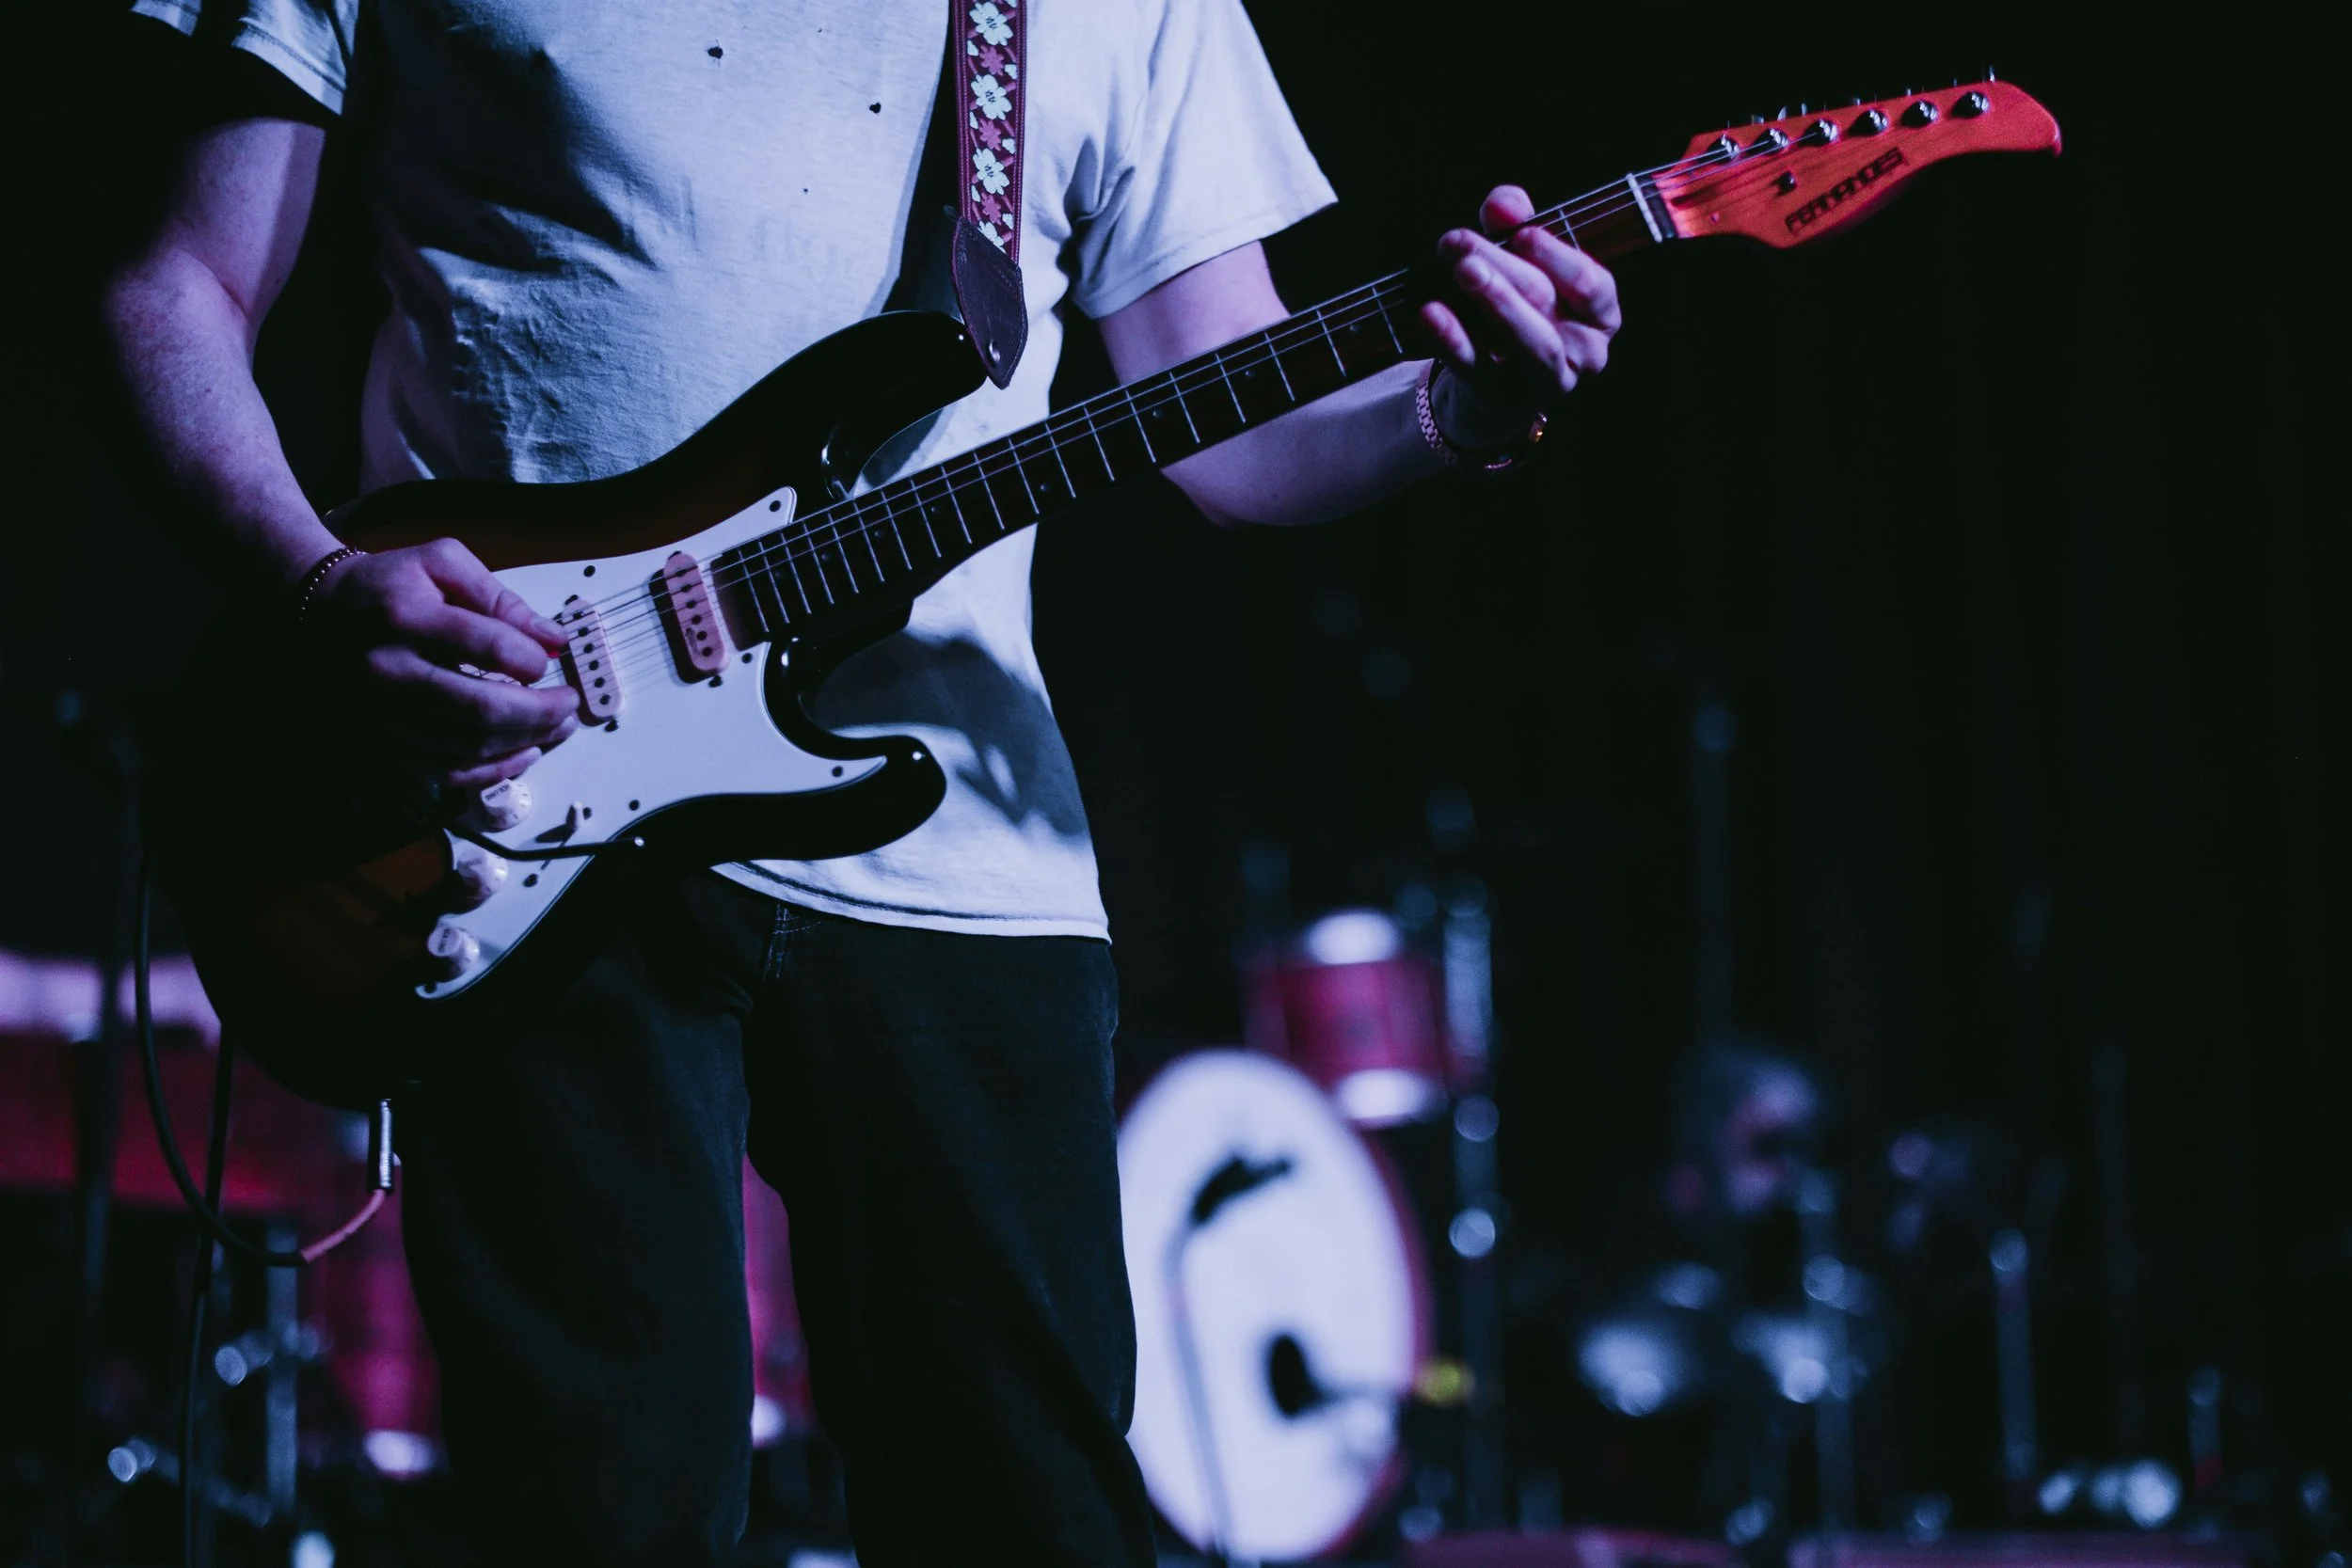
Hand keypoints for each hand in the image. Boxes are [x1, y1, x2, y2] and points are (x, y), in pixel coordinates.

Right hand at [308, 538, 578, 790]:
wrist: (315, 611)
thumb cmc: (388, 585)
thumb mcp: (441, 563)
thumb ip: (500, 597)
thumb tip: (553, 637)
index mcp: (405, 616)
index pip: (485, 646)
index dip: (532, 659)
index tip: (550, 661)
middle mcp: (388, 669)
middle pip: (479, 708)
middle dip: (540, 712)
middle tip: (570, 704)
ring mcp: (380, 713)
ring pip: (467, 746)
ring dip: (525, 741)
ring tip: (558, 727)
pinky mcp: (379, 742)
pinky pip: (446, 771)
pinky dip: (493, 769)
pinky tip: (524, 753)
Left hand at [1418, 184, 1623, 450]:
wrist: (1494, 386)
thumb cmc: (1517, 310)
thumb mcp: (1519, 262)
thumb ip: (1514, 224)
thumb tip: (1502, 205)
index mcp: (1600, 312)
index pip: (1590, 282)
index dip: (1555, 255)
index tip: (1520, 233)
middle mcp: (1586, 351)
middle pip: (1547, 300)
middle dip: (1502, 265)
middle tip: (1458, 240)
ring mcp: (1550, 382)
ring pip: (1532, 343)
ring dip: (1497, 303)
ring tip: (1463, 271)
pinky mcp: (1506, 403)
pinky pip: (1480, 371)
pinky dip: (1454, 341)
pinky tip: (1431, 314)